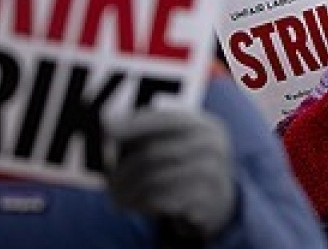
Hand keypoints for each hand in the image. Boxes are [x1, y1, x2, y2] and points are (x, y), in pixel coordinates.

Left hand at [105, 109, 235, 240]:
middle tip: (108, 182)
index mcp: (204, 126)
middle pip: (154, 153)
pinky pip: (166, 203)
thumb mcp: (179, 145)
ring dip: (131, 191)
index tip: (107, 129)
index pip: (164, 120)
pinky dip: (146, 205)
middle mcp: (212, 146)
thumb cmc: (188, 167)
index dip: (134, 124)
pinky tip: (139, 207)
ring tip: (118, 199)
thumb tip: (109, 128)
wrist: (220, 202)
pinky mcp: (206, 201)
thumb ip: (150, 135)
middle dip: (125, 168)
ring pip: (156, 180)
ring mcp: (213, 174)